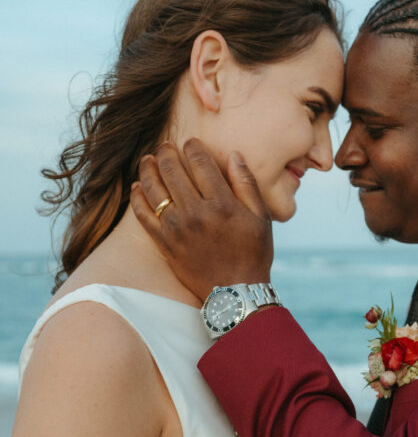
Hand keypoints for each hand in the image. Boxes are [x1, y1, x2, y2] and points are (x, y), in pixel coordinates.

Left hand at [130, 139, 273, 299]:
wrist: (235, 294)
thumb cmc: (253, 254)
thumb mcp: (260, 218)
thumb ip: (247, 185)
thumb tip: (233, 155)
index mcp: (222, 203)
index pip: (200, 162)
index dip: (192, 146)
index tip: (190, 142)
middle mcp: (197, 213)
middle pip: (172, 170)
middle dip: (166, 152)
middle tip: (164, 146)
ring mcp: (177, 229)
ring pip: (154, 189)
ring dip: (148, 169)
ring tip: (147, 160)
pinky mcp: (165, 244)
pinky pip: (144, 216)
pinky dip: (138, 198)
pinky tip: (137, 187)